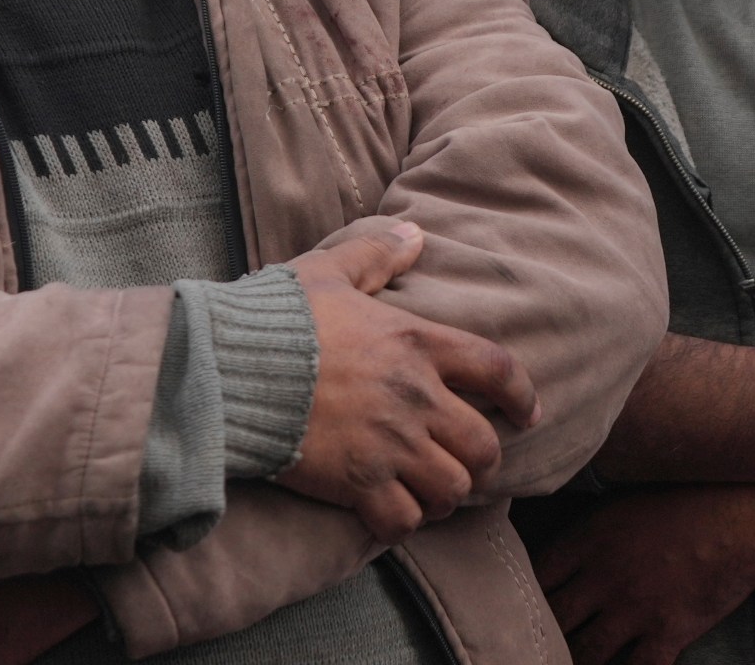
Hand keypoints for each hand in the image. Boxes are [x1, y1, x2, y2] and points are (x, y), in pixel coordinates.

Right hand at [273, 222, 538, 543]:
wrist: (226, 368)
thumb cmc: (274, 318)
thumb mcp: (326, 271)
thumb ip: (375, 253)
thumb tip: (415, 233)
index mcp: (414, 344)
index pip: (497, 369)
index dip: (521, 395)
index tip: (527, 414)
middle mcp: (414, 398)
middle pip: (483, 445)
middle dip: (481, 459)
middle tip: (465, 461)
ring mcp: (390, 445)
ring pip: (451, 487)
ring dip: (444, 493)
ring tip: (428, 490)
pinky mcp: (358, 483)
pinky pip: (405, 520)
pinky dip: (403, 522)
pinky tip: (390, 512)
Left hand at [536, 484, 754, 664]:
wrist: (744, 515)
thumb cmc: (688, 496)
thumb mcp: (624, 498)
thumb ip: (590, 525)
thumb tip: (565, 536)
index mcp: (587, 540)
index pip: (536, 576)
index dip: (524, 593)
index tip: (518, 603)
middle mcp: (603, 577)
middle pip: (554, 618)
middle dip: (541, 633)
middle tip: (531, 642)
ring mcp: (634, 608)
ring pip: (587, 652)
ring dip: (574, 660)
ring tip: (565, 662)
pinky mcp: (669, 631)